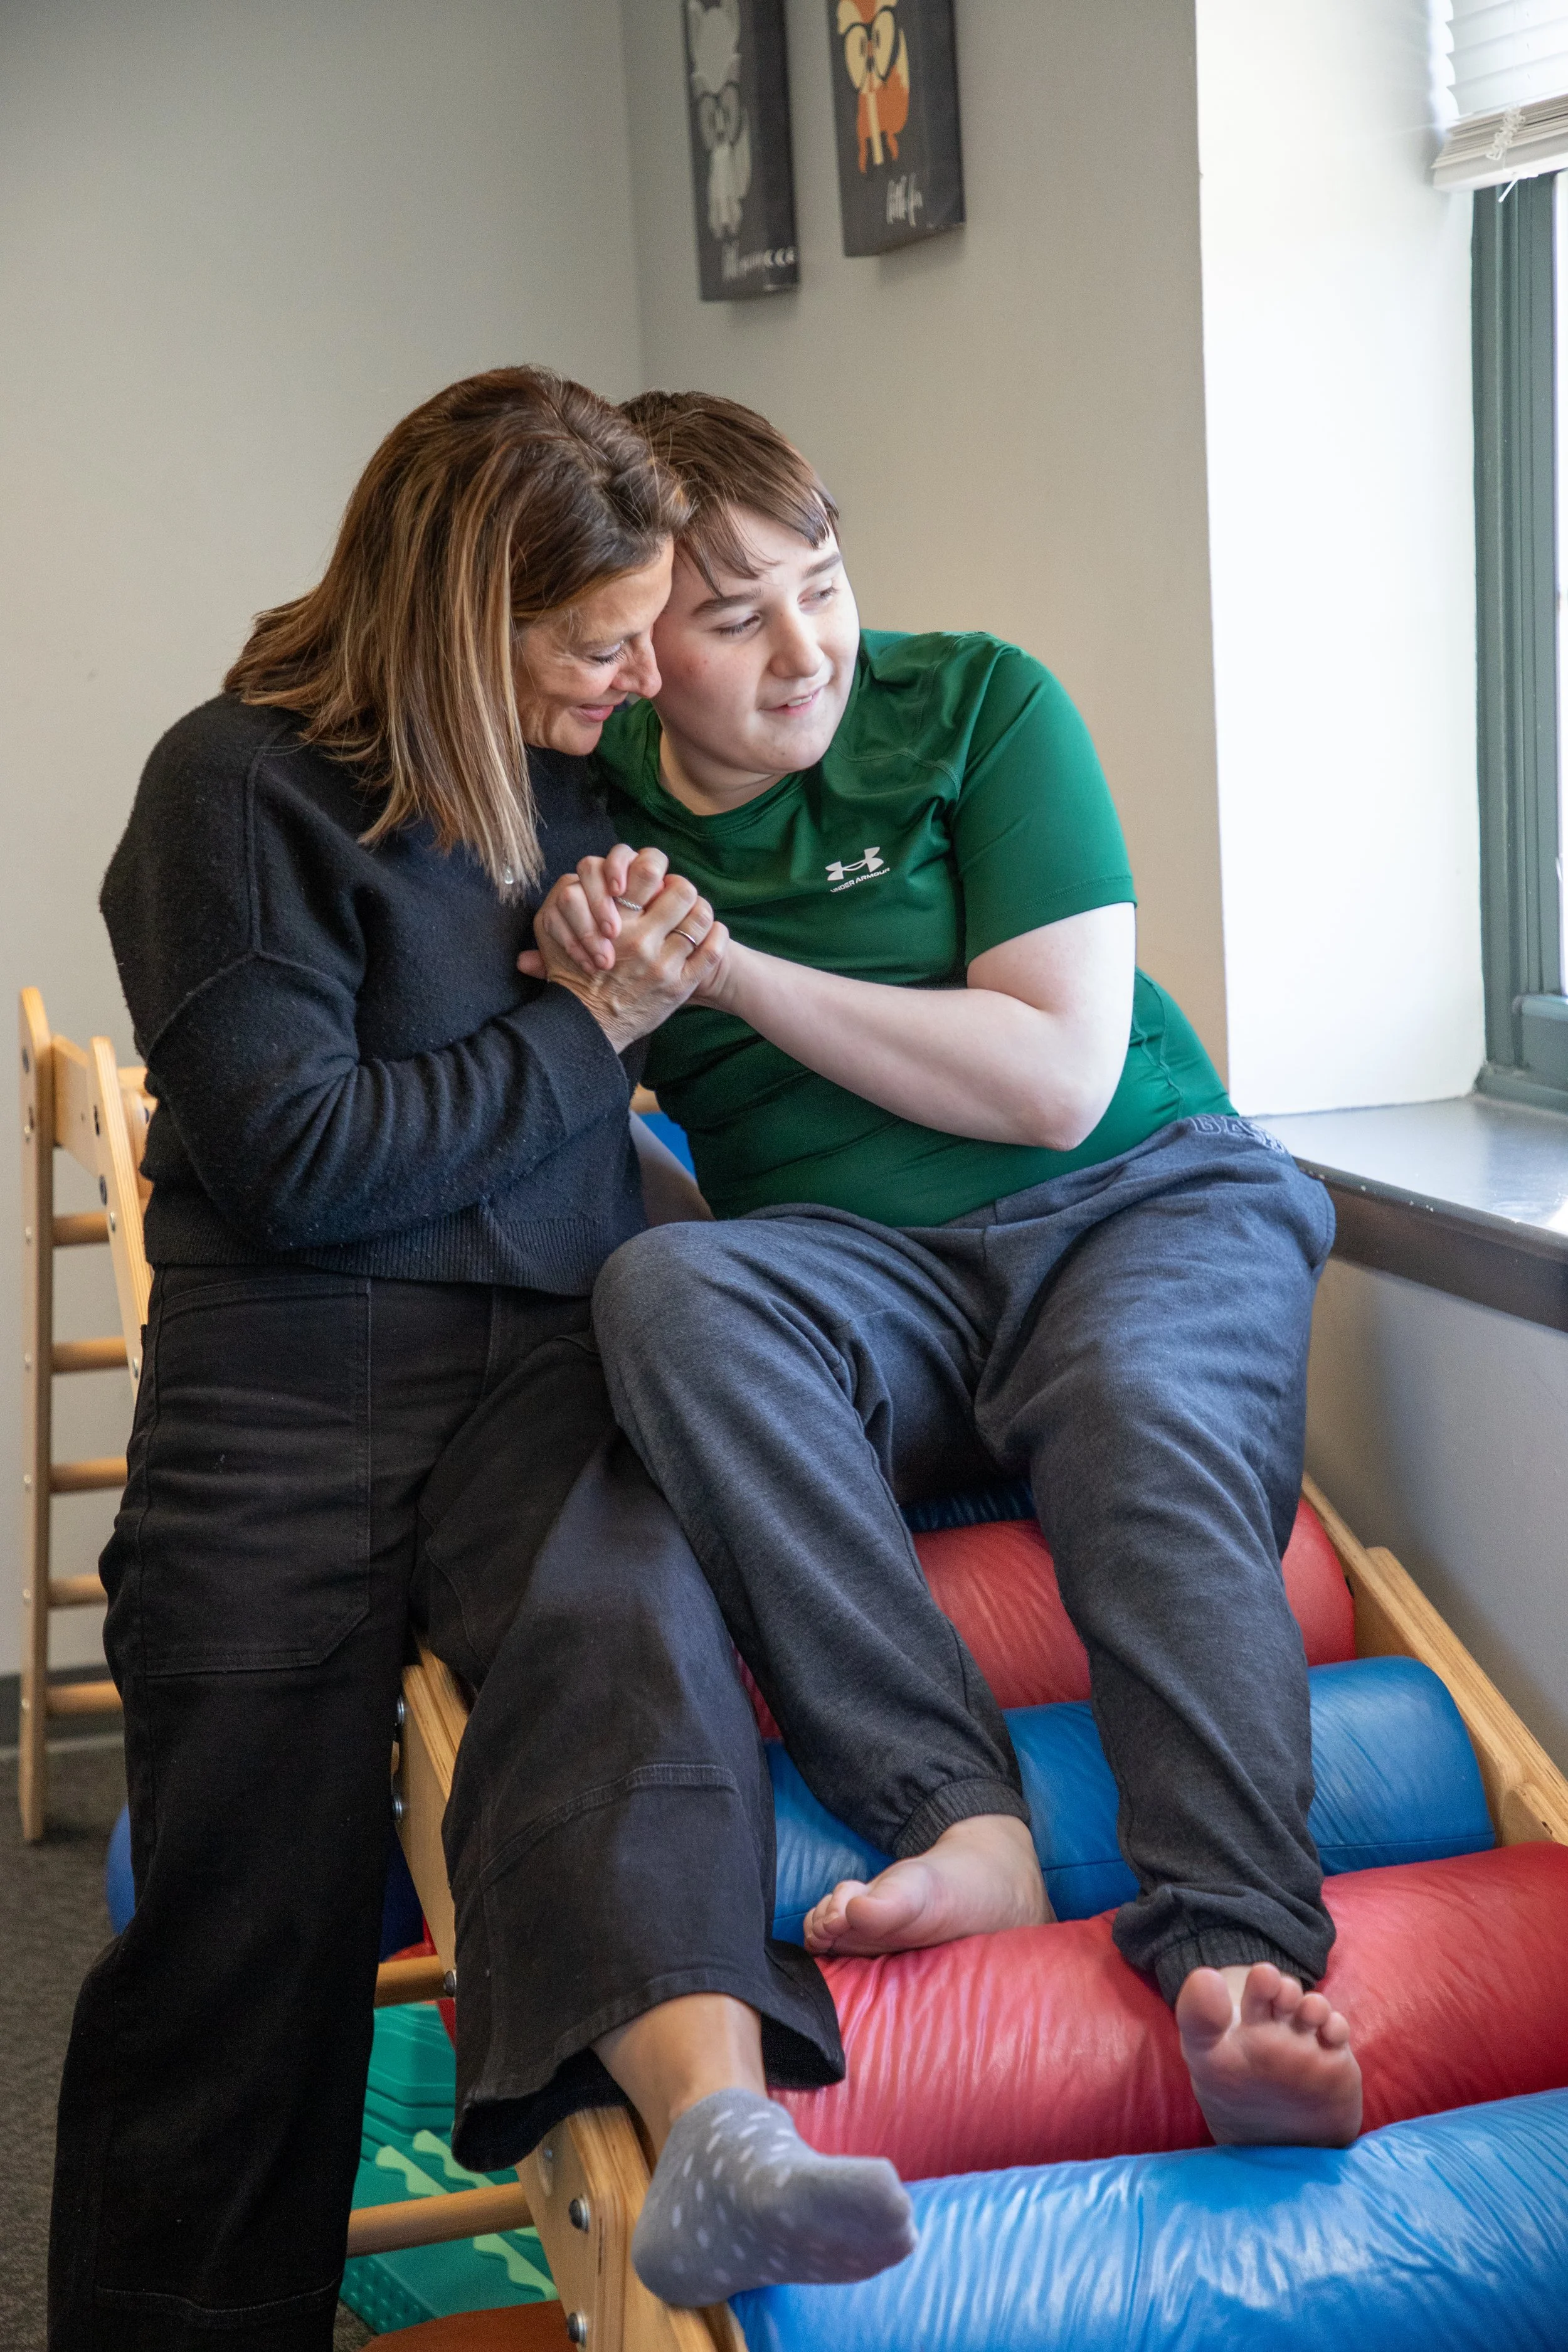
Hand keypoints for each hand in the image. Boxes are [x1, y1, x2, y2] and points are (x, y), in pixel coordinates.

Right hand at [518, 862, 727, 1050]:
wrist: (585, 1025)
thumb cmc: (574, 976)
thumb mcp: (562, 934)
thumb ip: (575, 902)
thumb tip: (588, 879)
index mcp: (616, 922)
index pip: (649, 872)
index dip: (657, 870)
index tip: (657, 880)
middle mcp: (640, 940)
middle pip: (682, 891)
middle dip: (682, 889)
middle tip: (679, 895)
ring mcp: (663, 965)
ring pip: (700, 919)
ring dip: (701, 912)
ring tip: (696, 913)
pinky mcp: (679, 987)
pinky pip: (712, 951)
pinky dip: (717, 936)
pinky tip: (713, 932)